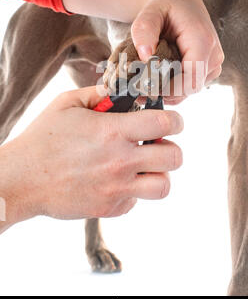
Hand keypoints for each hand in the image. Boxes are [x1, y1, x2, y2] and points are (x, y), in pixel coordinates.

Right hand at [0, 87, 182, 232]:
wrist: (22, 180)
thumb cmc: (43, 138)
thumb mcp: (68, 103)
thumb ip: (99, 94)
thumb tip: (123, 90)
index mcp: (113, 131)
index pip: (165, 124)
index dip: (176, 120)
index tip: (173, 122)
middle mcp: (120, 161)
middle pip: (174, 157)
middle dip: (172, 148)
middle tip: (158, 145)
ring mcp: (117, 188)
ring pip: (163, 186)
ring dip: (158, 174)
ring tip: (144, 167)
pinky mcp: (110, 208)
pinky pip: (136, 201)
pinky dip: (133, 191)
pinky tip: (116, 181)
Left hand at [131, 0, 223, 97]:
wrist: (181, 2)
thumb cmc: (165, 7)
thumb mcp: (150, 13)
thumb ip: (144, 31)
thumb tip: (145, 56)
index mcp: (203, 41)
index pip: (191, 79)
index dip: (169, 88)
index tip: (146, 87)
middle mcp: (214, 55)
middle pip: (190, 88)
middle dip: (165, 91)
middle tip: (139, 89)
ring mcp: (213, 64)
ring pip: (189, 90)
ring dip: (168, 90)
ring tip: (145, 82)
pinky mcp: (208, 70)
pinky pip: (189, 86)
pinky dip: (173, 87)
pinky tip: (157, 79)